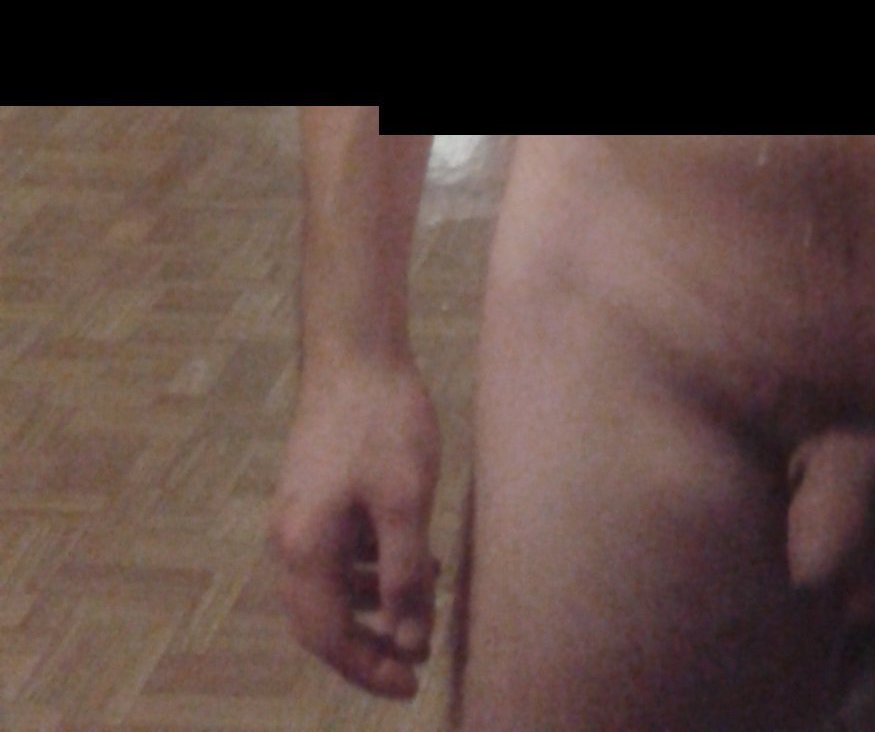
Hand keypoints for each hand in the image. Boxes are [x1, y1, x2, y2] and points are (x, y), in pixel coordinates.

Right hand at [270, 353, 442, 700]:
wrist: (355, 350)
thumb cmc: (383, 421)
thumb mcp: (405, 501)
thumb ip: (404, 575)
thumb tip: (410, 642)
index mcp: (303, 549)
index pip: (327, 637)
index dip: (367, 668)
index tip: (411, 685)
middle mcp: (289, 540)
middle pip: (322, 620)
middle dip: (367, 646)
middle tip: (415, 663)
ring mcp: (299, 515)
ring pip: (331, 586)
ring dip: (373, 605)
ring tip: (426, 604)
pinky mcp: (315, 493)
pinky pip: (338, 553)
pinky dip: (371, 568)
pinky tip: (414, 557)